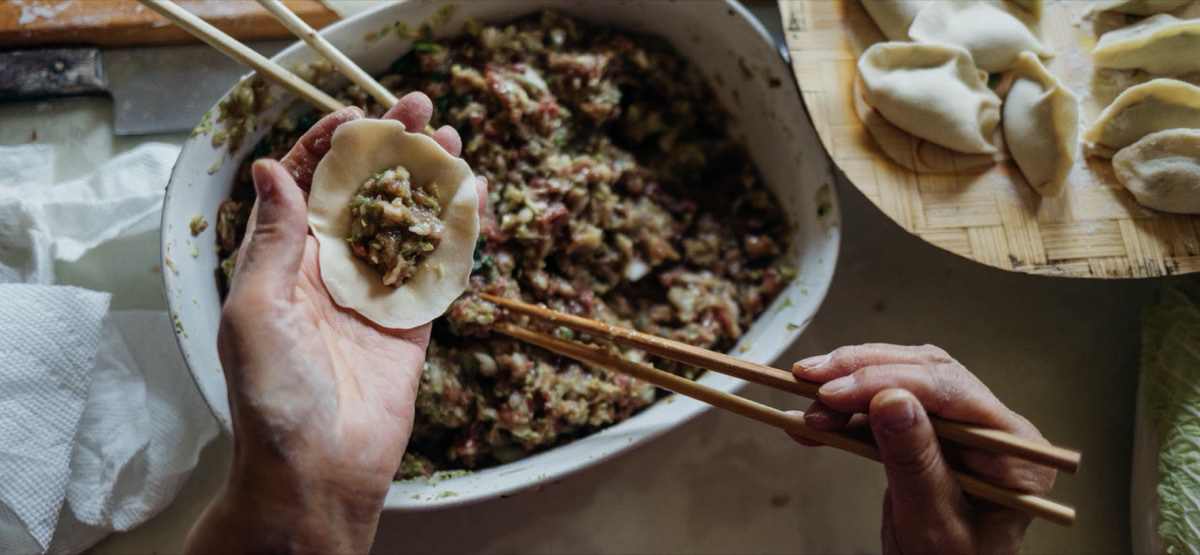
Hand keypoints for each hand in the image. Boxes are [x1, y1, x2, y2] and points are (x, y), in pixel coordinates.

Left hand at [186, 92, 486, 552]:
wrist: (318, 471)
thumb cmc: (271, 396)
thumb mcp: (256, 308)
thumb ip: (273, 239)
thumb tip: (274, 169)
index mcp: (283, 262)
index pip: (308, 187)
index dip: (330, 145)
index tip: (359, 114)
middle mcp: (329, 271)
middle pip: (365, 195)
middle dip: (391, 150)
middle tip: (422, 111)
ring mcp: (374, 295)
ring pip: (406, 223)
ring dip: (428, 182)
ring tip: (453, 143)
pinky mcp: (412, 323)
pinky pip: (437, 268)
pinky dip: (455, 233)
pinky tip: (471, 199)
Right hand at [790, 344, 1054, 554]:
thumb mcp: (934, 525)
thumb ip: (915, 463)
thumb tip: (892, 401)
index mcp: (1015, 452)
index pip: (953, 392)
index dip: (889, 382)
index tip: (836, 391)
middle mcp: (993, 431)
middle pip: (926, 375)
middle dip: (862, 375)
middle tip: (812, 381)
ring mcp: (962, 431)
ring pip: (902, 383)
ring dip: (849, 388)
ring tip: (807, 404)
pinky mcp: (930, 435)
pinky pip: (886, 409)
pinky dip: (847, 412)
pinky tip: (815, 421)